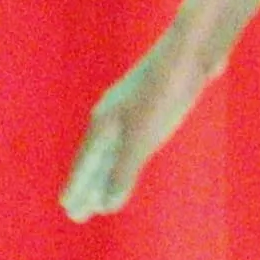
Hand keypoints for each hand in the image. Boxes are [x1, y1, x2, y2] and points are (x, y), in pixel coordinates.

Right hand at [61, 8, 231, 218]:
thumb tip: (106, 205)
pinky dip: (125, 156)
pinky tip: (133, 155)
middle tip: (75, 211)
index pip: (85, 164)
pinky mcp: (153, 104)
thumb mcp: (142, 136)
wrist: (192, 48)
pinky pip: (131, 138)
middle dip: (86, 185)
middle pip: (95, 159)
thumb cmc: (164, 93)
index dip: (78, 187)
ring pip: (113, 148)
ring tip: (100, 190)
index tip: (67, 208)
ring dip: (105, 172)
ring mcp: (131, 109)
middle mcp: (112, 117)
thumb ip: (123, 170)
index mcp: (103, 123)